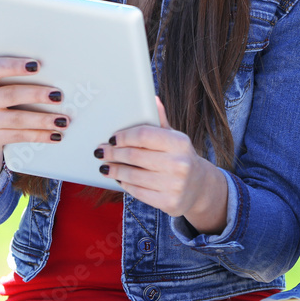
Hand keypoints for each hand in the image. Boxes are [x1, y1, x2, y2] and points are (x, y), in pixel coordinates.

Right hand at [0, 51, 68, 194]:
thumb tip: (44, 62)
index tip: (37, 65)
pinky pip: (18, 136)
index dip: (15, 66)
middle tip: (59, 95)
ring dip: (43, 120)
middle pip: (10, 95)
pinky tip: (55, 135)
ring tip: (63, 120)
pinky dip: (39, 135)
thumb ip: (8, 71)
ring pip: (17, 120)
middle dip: (37, 95)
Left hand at [98, 98, 228, 232]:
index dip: (124, 136)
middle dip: (113, 154)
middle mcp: (179, 163)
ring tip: (105, 166)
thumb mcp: (175, 138)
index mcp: (180, 142)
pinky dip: (125, 184)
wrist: (199, 187)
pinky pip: (138, 192)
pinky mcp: (169, 202)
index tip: (111, 138)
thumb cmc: (180, 157)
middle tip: (100, 152)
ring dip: (114, 170)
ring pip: (133, 175)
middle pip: (134, 156)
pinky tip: (119, 179)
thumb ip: (161, 121)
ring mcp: (174, 184)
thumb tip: (152, 99)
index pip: (144, 135)